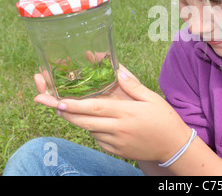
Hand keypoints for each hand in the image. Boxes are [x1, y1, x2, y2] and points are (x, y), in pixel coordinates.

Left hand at [34, 67, 190, 162]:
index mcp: (126, 113)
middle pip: (84, 121)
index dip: (74, 105)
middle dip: (64, 112)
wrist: (173, 147)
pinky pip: (97, 139)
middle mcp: (117, 129)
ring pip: (89, 130)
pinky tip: (91, 120)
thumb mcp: (152, 98)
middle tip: (48, 103)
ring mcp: (115, 142)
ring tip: (66, 107)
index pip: (95, 108)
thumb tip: (118, 71)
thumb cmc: (164, 119)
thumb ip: (133, 85)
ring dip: (77, 119)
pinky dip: (91, 129)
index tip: (58, 101)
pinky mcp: (116, 151)